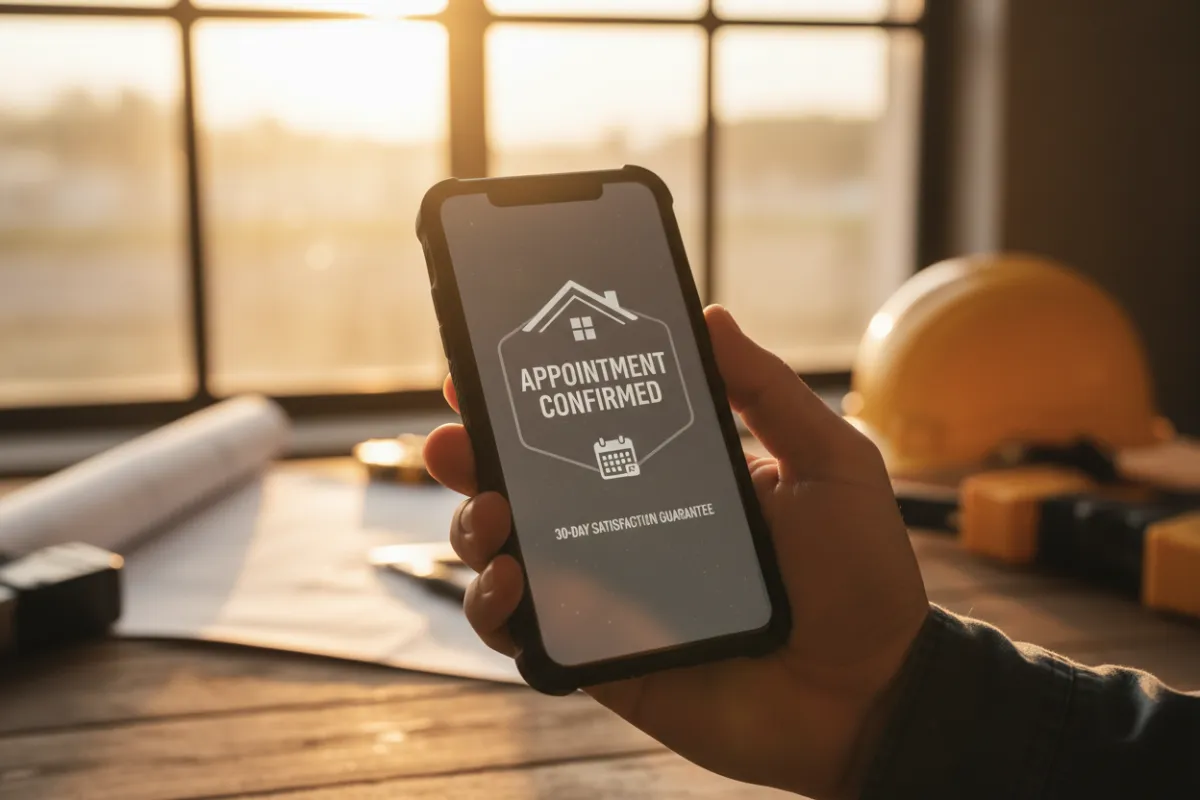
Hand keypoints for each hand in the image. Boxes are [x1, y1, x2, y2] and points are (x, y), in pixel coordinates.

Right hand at [423, 305, 928, 798]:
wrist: (874, 693)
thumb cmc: (861, 575)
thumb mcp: (828, 462)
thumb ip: (767, 392)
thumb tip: (708, 314)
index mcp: (672, 478)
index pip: (585, 429)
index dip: (531, 400)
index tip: (489, 365)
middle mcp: (627, 530)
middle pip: (527, 487)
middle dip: (474, 457)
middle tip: (453, 437)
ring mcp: (609, 596)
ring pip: (508, 555)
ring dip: (475, 526)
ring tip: (491, 511)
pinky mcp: (601, 657)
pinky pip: (524, 633)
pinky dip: (497, 607)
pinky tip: (514, 578)